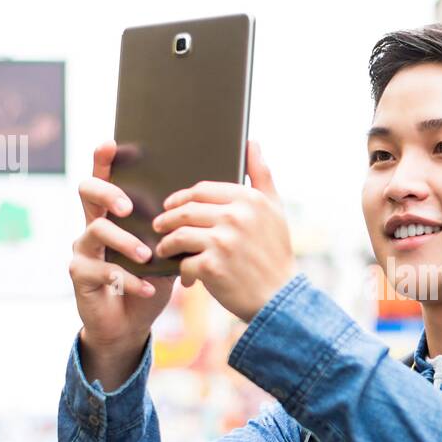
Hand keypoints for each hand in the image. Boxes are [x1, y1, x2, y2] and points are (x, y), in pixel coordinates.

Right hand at [69, 142, 174, 352]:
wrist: (130, 323)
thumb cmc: (152, 280)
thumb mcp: (170, 250)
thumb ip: (180, 227)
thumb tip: (210, 200)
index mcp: (115, 213)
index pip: (107, 177)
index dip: (104, 159)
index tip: (111, 143)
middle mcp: (94, 224)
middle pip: (87, 192)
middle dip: (107, 193)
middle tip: (128, 207)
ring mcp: (84, 249)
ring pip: (96, 230)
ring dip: (124, 242)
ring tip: (146, 255)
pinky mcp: (81, 274)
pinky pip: (102, 270)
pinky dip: (130, 279)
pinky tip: (148, 287)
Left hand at [151, 140, 295, 322]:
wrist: (281, 300)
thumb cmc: (276, 254)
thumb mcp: (275, 211)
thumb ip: (262, 175)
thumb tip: (251, 141)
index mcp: (250, 199)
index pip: (202, 190)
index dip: (182, 198)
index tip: (171, 206)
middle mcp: (237, 217)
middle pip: (186, 211)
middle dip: (168, 220)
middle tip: (160, 227)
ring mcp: (223, 242)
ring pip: (179, 235)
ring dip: (167, 243)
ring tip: (164, 249)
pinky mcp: (213, 267)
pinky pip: (184, 263)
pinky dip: (181, 271)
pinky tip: (185, 277)